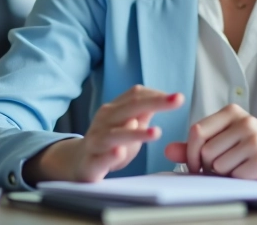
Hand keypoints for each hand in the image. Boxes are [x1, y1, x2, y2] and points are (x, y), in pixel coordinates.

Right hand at [25, 85, 183, 182]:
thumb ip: (143, 112)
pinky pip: (100, 158)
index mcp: (114, 109)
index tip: (177, 97)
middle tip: (177, 100)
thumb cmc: (110, 142)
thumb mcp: (128, 125)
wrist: (79, 162)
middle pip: (129, 108)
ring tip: (156, 133)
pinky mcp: (90, 163)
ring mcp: (96, 141)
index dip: (156, 95)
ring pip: (115, 134)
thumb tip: (166, 98)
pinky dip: (110, 155)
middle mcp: (104, 121)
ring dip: (136, 133)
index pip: (135, 95)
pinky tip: (120, 152)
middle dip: (155, 103)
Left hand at [163, 104, 256, 181]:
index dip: (190, 153)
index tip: (196, 164)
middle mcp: (244, 122)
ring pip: (217, 166)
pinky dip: (238, 180)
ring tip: (240, 168)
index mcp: (232, 112)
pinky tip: (251, 173)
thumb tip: (167, 150)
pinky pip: (233, 177)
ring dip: (224, 174)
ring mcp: (254, 140)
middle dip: (208, 166)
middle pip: (204, 151)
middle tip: (224, 167)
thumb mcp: (228, 138)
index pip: (196, 131)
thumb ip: (198, 144)